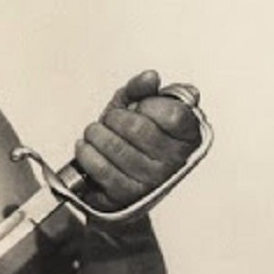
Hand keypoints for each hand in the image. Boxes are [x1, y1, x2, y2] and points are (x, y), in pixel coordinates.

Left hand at [75, 69, 201, 210]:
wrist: (116, 177)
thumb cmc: (130, 139)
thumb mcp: (138, 107)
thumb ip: (143, 88)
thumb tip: (150, 78)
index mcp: (187, 136)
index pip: (173, 114)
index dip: (148, 104)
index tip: (139, 106)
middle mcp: (174, 161)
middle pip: (138, 128)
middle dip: (115, 118)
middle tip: (110, 120)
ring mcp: (151, 181)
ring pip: (116, 147)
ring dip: (96, 134)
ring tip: (95, 133)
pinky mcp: (127, 195)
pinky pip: (101, 168)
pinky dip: (87, 153)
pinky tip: (86, 147)